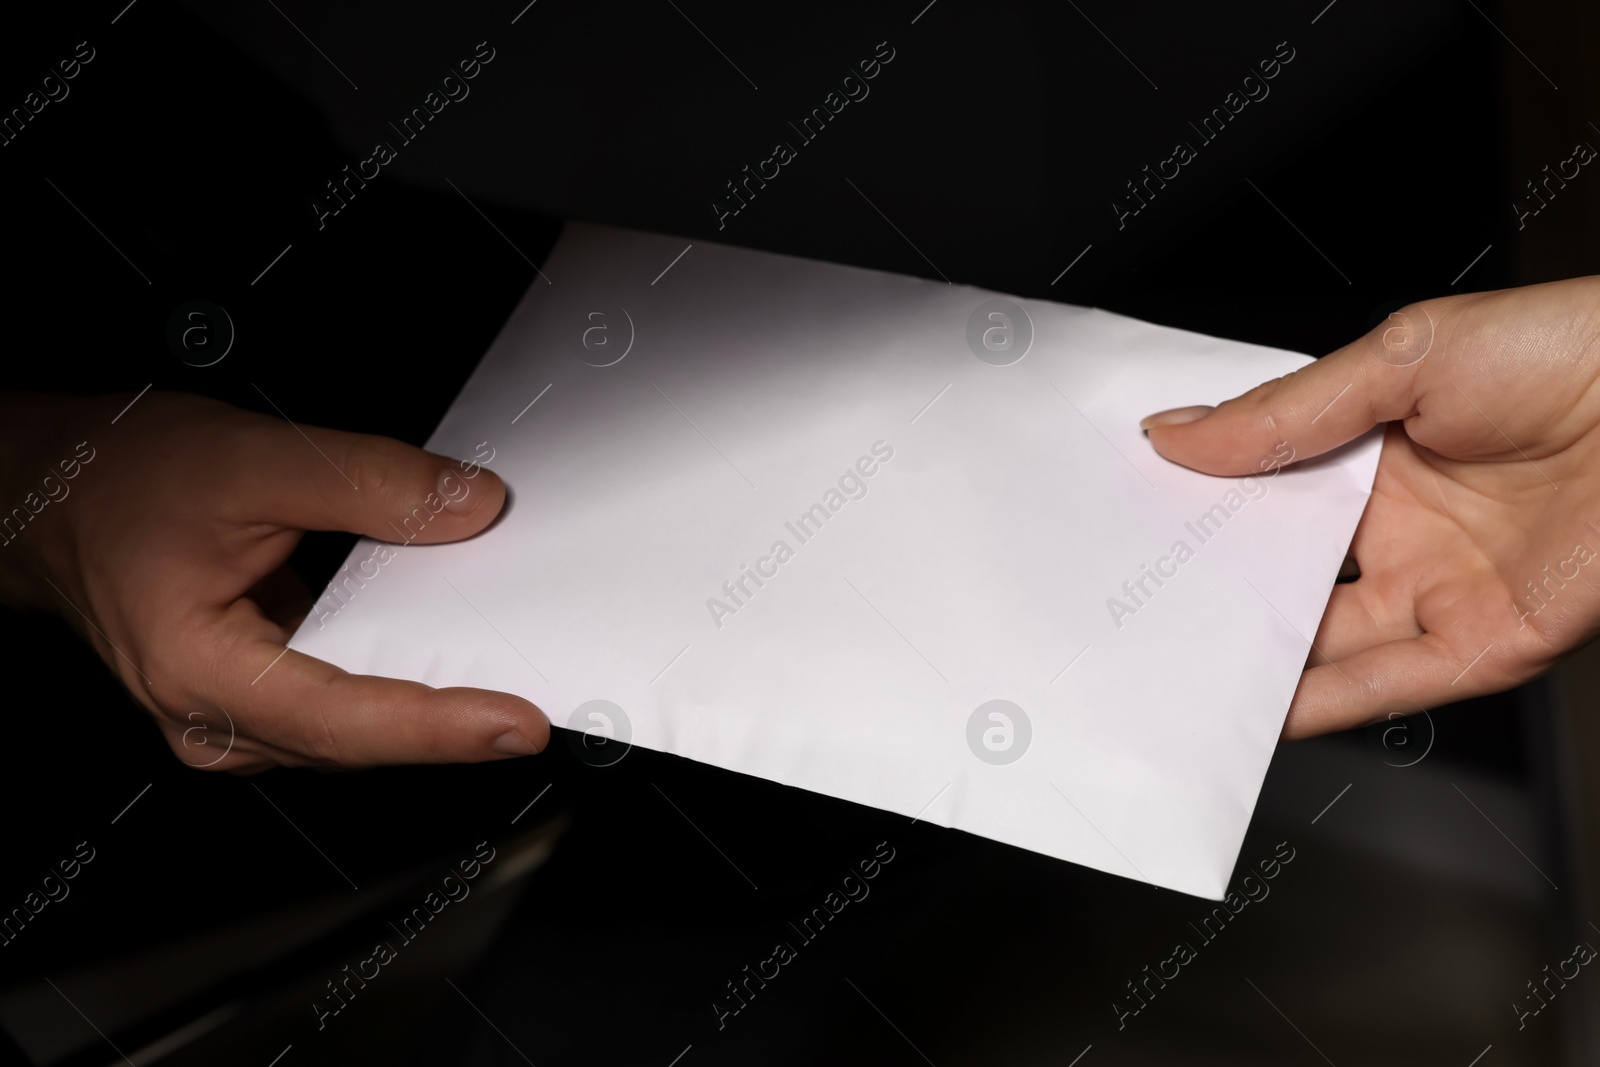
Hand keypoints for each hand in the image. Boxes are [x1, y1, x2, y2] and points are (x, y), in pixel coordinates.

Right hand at [5, 390, 548, 771]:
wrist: (55, 494)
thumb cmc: (119, 482)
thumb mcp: (251, 459)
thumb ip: (368, 483)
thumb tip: (468, 507)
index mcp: (202, 671)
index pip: (346, 718)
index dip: (438, 726)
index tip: (516, 725)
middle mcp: (218, 719)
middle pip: (362, 736)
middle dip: (452, 718)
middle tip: (546, 699)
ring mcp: (237, 717)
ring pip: (358, 728)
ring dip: (432, 702)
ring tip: (511, 674)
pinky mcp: (258, 697)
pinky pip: (346, 702)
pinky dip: (399, 677)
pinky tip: (447, 650)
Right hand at [1141, 277, 1599, 737]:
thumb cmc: (1571, 350)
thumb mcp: (1403, 360)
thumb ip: (1285, 414)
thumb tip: (1178, 433)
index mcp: (1373, 452)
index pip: (1262, 493)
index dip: (1198, 506)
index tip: (1130, 515)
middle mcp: (1399, 528)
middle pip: (1280, 575)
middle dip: (1208, 589)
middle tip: (1132, 598)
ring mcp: (1437, 589)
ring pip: (1319, 641)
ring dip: (1248, 657)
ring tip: (1168, 665)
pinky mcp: (1480, 645)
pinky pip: (1381, 686)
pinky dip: (1313, 703)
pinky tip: (1253, 705)